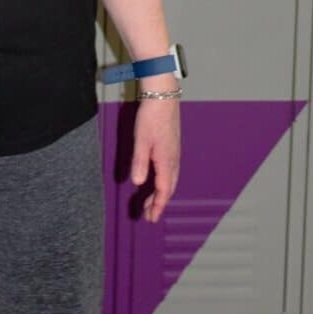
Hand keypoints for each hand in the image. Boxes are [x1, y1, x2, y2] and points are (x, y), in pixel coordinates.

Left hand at [130, 100, 179, 222]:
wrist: (163, 95)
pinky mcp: (172, 146)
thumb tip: (138, 183)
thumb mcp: (141, 139)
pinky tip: (157, 178)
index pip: (163, 190)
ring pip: (171, 179)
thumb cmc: (152, 116)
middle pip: (168, 188)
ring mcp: (174, 152)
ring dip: (162, 193)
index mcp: (166, 160)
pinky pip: (171, 170)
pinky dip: (164, 181)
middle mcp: (173, 159)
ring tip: (151, 201)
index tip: (151, 218)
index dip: (157, 206)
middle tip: (149, 214)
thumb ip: (140, 162)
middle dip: (159, 203)